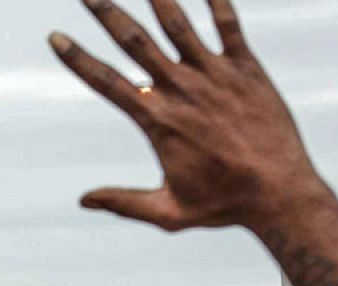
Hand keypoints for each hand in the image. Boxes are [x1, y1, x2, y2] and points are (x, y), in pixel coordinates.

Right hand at [50, 0, 325, 232]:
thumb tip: (83, 200)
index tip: (56, 37)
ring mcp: (216, 76)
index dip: (77, 58)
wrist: (281, 193)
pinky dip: (217, 2)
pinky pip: (229, 26)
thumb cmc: (224, 205)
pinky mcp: (247, 70)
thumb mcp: (168, 213)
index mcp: (159, 121)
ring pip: (179, 25)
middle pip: (136, 42)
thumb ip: (124, 203)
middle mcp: (183, 90)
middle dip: (108, 14)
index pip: (107, 82)